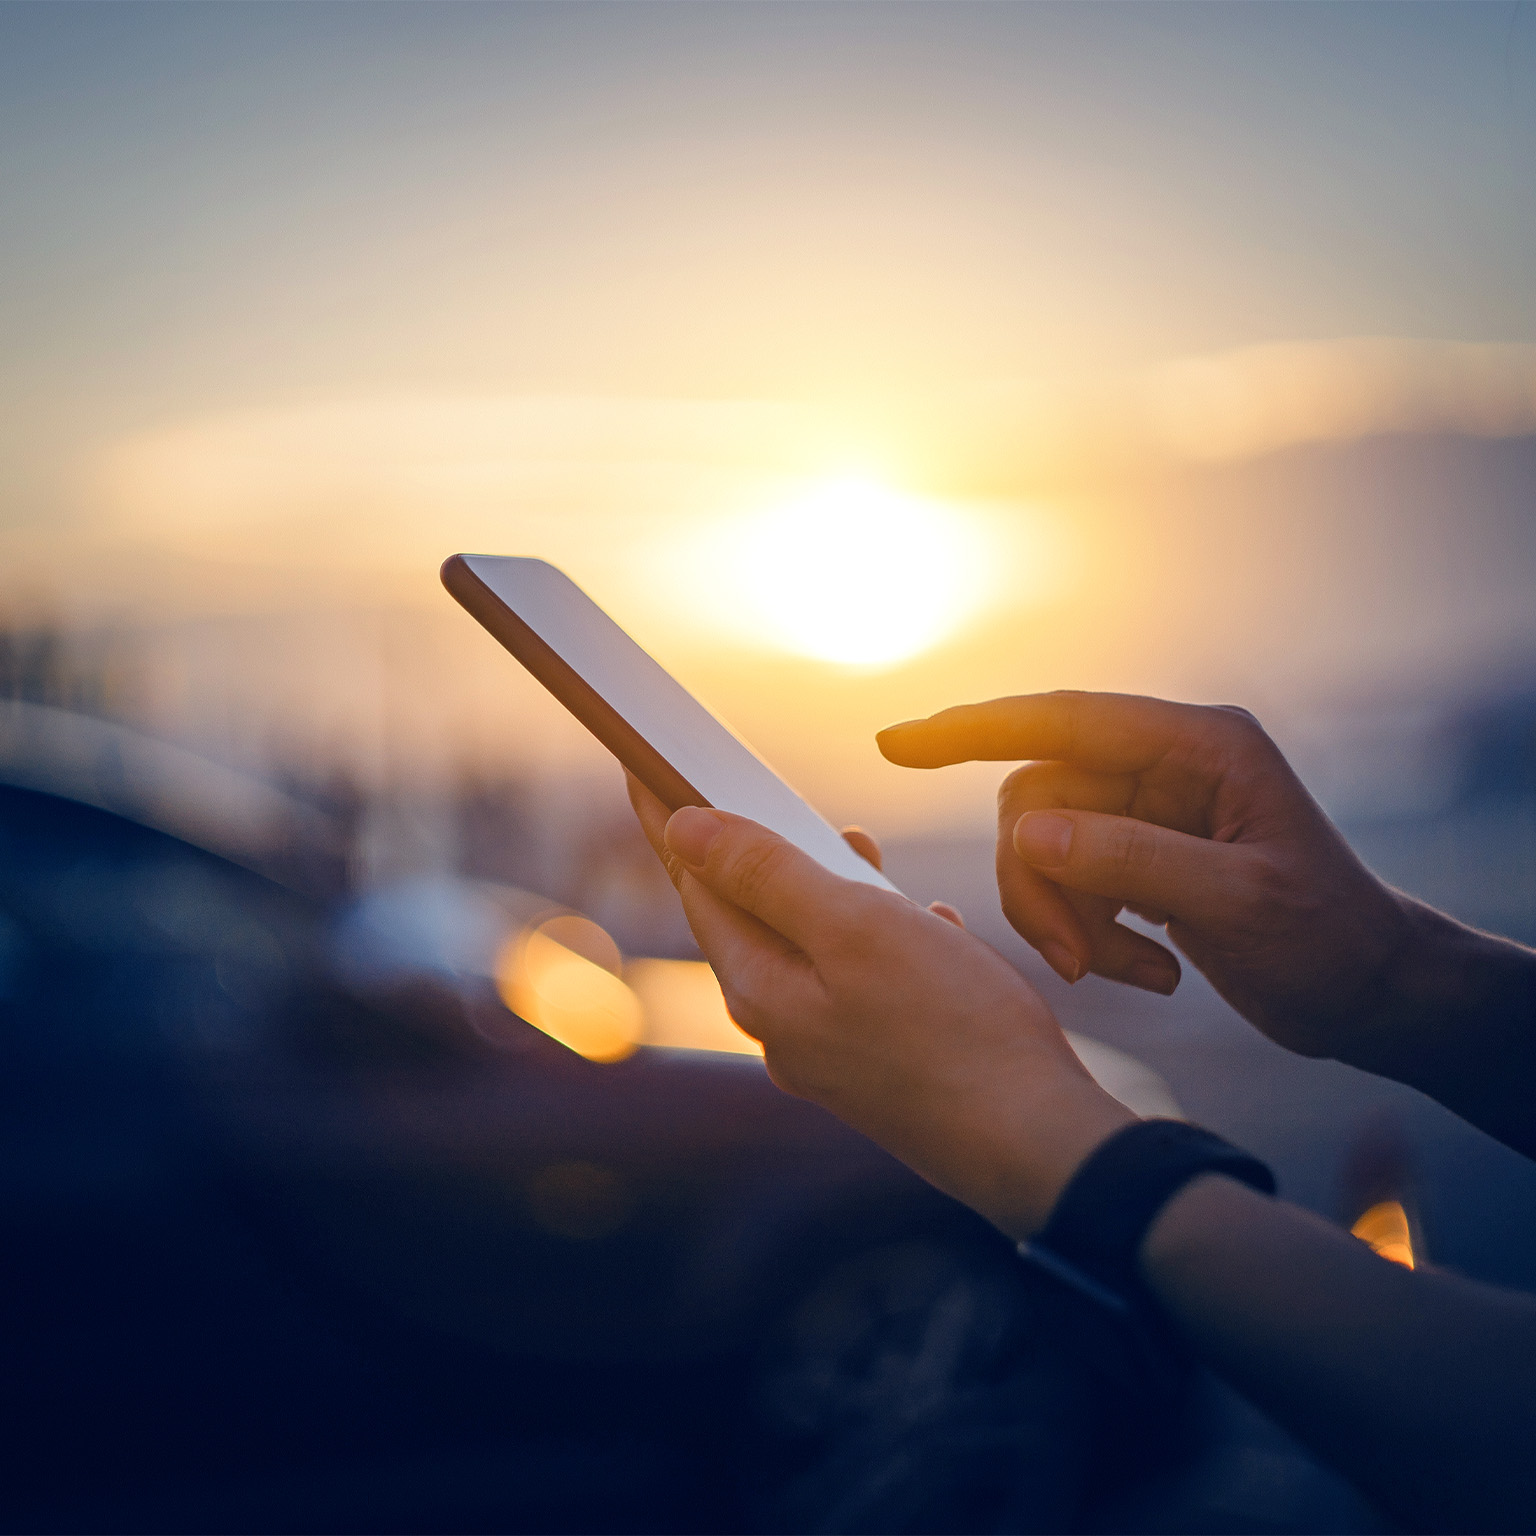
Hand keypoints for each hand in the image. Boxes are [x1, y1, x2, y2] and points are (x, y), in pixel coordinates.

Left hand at [626, 774, 1132, 1237]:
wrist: (1035, 1144)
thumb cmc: (952, 1030)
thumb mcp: (854, 927)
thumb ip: (767, 875)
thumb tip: (684, 829)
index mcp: (759, 988)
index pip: (694, 884)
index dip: (671, 818)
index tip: (645, 766)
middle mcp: (782, 1026)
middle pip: (748, 914)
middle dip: (759, 849)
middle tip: (770, 795)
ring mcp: (830, 1051)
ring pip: (810, 946)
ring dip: (827, 889)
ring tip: (860, 850)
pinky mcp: (880, 1064)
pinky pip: (859, 981)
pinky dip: (878, 938)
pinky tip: (923, 925)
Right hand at [877, 691, 1414, 1060]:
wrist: (1372, 993)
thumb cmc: (1331, 939)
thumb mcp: (1241, 901)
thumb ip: (1133, 860)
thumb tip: (1029, 832)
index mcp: (1199, 746)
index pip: (1063, 721)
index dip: (973, 728)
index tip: (898, 743)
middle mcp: (1165, 768)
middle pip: (1039, 798)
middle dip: (1040, 882)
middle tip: (1072, 959)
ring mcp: (1148, 814)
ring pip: (1044, 846)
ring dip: (1063, 917)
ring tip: (1118, 971)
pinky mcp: (1139, 860)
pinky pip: (1069, 883)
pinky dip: (1088, 933)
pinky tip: (1150, 970)